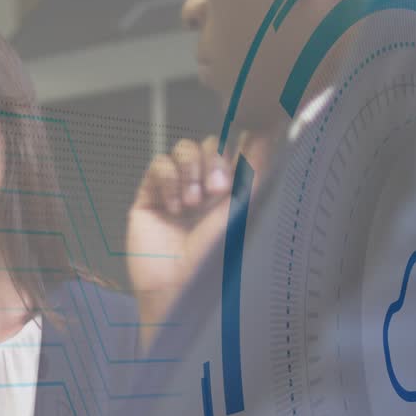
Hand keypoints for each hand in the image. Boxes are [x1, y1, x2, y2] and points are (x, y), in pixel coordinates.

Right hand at [127, 136, 235, 348]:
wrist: (179, 282)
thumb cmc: (214, 255)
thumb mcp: (242, 209)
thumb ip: (253, 170)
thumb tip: (266, 132)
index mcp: (228, 189)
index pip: (232, 149)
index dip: (234, 147)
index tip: (238, 165)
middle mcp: (202, 185)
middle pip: (207, 144)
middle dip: (214, 161)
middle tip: (217, 192)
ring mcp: (175, 189)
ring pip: (183, 149)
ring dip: (191, 171)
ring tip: (193, 203)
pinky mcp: (149, 195)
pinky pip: (159, 164)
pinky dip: (169, 180)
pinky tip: (174, 208)